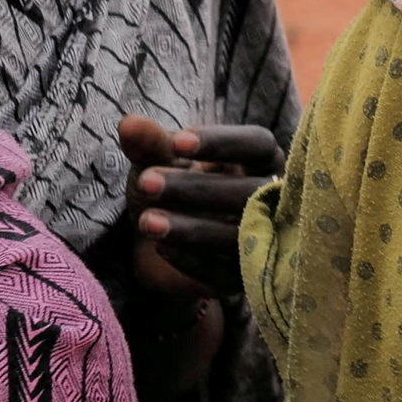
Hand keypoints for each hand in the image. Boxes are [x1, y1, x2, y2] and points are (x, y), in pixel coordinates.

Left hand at [116, 116, 279, 300]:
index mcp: (261, 159)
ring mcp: (264, 239)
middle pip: (248, 191)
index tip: (175, 142)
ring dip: (191, 228)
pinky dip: (192, 260)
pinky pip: (225, 272)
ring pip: (238, 235)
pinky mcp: (246, 278)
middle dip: (195, 187)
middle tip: (146, 183)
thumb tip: (129, 123)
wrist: (161, 247)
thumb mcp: (158, 163)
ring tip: (146, 221)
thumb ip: (148, 144)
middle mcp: (272, 198)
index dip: (219, 143)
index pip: (256, 143)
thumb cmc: (171, 191)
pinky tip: (160, 249)